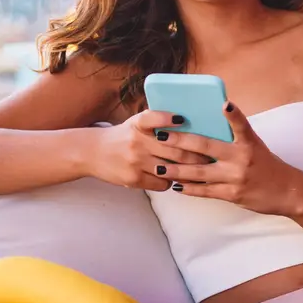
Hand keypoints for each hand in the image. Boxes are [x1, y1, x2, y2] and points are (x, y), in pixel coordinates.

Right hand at [87, 109, 210, 191]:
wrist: (93, 152)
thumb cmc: (121, 136)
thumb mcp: (135, 123)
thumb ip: (156, 122)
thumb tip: (186, 124)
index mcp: (138, 124)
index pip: (153, 118)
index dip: (168, 119)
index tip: (183, 119)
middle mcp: (136, 142)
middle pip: (174, 150)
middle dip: (196, 155)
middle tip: (210, 157)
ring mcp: (135, 162)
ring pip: (171, 169)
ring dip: (187, 171)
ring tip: (201, 171)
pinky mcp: (133, 179)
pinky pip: (162, 184)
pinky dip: (171, 182)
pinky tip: (175, 178)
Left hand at [153, 102, 301, 216]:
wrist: (288, 192)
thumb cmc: (267, 165)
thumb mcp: (255, 146)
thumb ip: (234, 137)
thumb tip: (209, 126)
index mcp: (248, 143)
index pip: (240, 124)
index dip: (233, 114)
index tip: (223, 104)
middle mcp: (242, 158)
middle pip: (206, 147)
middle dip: (181, 141)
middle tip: (161, 136)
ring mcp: (235, 177)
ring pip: (200, 172)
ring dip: (177, 170)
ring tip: (160, 166)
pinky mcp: (232, 194)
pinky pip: (206, 191)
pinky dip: (189, 188)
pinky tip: (175, 186)